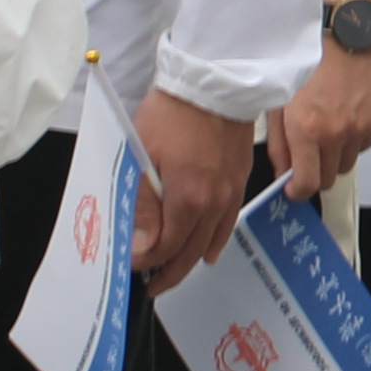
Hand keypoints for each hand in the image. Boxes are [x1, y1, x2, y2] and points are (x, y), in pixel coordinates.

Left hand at [133, 93, 256, 282]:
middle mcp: (215, 201)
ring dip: (191, 261)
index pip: (167, 247)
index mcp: (189, 198)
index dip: (147, 263)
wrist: (214, 82)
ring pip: (212, 240)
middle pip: (191, 251)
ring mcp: (231, 191)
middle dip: (170, 272)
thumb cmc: (173, 113)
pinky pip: (228, 222)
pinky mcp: (239, 179)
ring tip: (174, 273)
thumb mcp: (143, 157)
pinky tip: (209, 249)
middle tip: (152, 287)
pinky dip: (216, 241)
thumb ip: (143, 206)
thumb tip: (141, 244)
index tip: (131, 268)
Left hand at [271, 50, 370, 208]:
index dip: (298, 192)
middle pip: (328, 179)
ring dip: (335, 156)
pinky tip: (344, 118)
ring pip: (347, 164)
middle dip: (316, 174)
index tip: (294, 190)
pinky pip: (363, 147)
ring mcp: (360, 129)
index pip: (307, 184)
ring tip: (327, 131)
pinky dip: (353, 141)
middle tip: (308, 158)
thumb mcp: (280, 106)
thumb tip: (284, 173)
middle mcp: (336, 133)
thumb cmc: (308, 67)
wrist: (344, 40)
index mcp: (306, 130)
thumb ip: (280, 145)